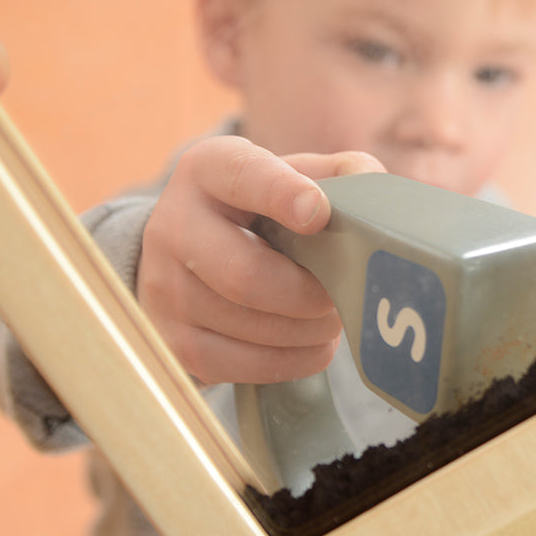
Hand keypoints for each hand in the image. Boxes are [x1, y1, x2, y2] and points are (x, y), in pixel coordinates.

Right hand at [138, 135, 383, 385]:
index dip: (282, 195)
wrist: (200, 248)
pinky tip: (311, 344)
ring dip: (308, 330)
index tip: (319, 214)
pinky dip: (292, 360)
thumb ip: (343, 174)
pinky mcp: (172, 342)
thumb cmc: (268, 206)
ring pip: (248, 325)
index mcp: (210, 169)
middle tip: (340, 295)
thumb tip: (371, 190)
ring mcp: (165, 289)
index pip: (242, 176)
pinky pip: (241, 365)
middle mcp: (174, 225)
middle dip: (309, 294)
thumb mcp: (299, 174)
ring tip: (330, 318)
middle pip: (245, 275)